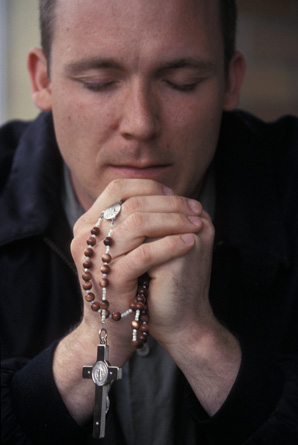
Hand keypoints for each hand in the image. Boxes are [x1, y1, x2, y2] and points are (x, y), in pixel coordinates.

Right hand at [70, 178, 202, 365]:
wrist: (116, 328)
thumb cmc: (127, 283)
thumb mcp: (123, 246)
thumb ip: (133, 219)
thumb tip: (166, 192)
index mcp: (87, 225)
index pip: (117, 189)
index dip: (149, 187)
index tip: (174, 195)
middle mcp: (85, 238)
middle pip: (132, 203)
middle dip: (170, 203)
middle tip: (195, 209)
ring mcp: (96, 259)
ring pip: (138, 224)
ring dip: (174, 220)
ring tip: (197, 224)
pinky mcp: (111, 280)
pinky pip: (145, 254)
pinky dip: (171, 244)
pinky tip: (190, 242)